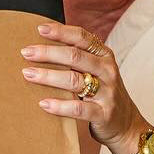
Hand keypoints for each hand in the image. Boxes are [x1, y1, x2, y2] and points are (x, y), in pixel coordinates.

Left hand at [21, 22, 147, 153]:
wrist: (127, 125)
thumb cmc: (102, 93)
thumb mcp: (96, 70)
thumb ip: (77, 58)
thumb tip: (40, 46)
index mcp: (104, 55)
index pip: (82, 37)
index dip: (61, 32)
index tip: (39, 29)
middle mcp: (107, 70)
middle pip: (75, 56)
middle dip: (48, 53)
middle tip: (26, 53)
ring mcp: (107, 92)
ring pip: (75, 80)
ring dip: (48, 76)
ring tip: (28, 74)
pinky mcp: (103, 114)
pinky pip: (79, 108)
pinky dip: (59, 105)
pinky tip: (43, 103)